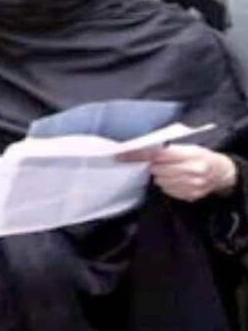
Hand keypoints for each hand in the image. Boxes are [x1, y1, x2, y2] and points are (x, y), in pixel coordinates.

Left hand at [120, 144, 237, 201]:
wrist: (221, 173)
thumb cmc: (200, 156)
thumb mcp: (188, 147)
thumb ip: (168, 150)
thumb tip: (141, 150)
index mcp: (191, 154)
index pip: (159, 155)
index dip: (140, 155)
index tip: (122, 155)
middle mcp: (192, 171)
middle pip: (157, 169)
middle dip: (154, 165)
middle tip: (157, 163)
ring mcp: (192, 186)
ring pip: (160, 181)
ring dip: (159, 175)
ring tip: (169, 171)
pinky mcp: (190, 196)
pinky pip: (167, 190)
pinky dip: (166, 185)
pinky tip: (174, 180)